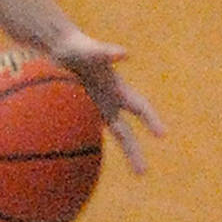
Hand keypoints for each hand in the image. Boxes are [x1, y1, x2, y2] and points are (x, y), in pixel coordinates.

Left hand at [49, 30, 166, 173]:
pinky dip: (90, 144)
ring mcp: (94, 106)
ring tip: (130, 174)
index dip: (151, 119)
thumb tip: (125, 53)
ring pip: (109, 134)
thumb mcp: (90, 50)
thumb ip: (105, 52)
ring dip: (118, 151)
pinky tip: (87, 161)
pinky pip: (87, 130)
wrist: (59, 47)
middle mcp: (109, 100)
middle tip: (142, 174)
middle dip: (134, 150)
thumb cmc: (78, 47)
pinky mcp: (78, 109)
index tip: (162, 135)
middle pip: (123, 130)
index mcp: (116, 88)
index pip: (139, 106)